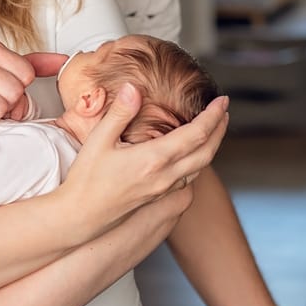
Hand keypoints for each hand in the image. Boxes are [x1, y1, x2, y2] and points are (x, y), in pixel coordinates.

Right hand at [58, 84, 228, 231]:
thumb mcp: (98, 140)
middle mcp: (165, 176)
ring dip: (212, 146)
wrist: (81, 216)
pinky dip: (199, 161)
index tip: (222, 100)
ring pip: (200, 166)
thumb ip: (119, 112)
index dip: (213, 115)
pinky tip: (191, 153)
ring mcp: (163, 188)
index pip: (196, 134)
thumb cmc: (86, 180)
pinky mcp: (158, 196)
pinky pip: (188, 177)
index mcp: (153, 159)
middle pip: (207, 151)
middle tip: (224, 111)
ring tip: (215, 129)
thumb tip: (134, 88)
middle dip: (220, 129)